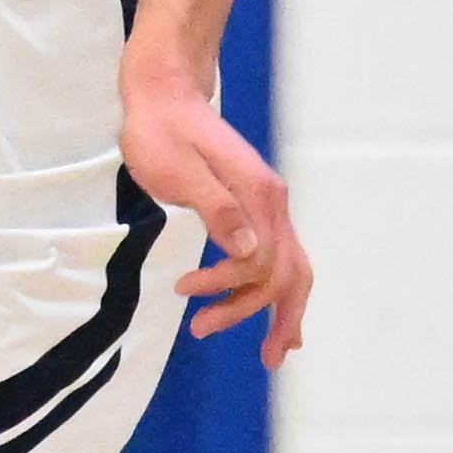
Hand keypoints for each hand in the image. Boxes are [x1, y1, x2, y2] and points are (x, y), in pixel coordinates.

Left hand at [121, 53, 311, 365]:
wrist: (163, 93)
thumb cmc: (160, 131)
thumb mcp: (177, 170)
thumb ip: (214, 207)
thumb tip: (247, 249)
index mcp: (258, 195)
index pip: (263, 261)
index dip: (230, 287)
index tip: (185, 291)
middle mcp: (272, 201)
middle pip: (292, 272)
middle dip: (276, 317)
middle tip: (263, 359)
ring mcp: (266, 202)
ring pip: (289, 266)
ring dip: (271, 308)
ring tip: (255, 344)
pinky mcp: (253, 203)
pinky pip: (278, 253)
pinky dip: (277, 287)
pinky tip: (267, 309)